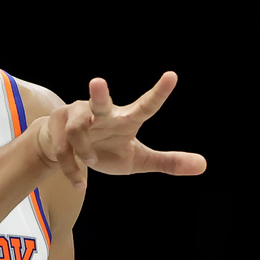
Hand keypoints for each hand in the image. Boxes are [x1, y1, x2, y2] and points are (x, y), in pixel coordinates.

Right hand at [37, 72, 205, 186]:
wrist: (63, 150)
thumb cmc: (105, 150)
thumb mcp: (137, 160)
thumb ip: (167, 162)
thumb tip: (204, 165)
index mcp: (125, 119)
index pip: (146, 106)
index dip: (159, 92)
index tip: (172, 76)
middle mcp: (101, 114)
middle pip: (99, 102)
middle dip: (98, 94)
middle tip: (98, 82)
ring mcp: (75, 117)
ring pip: (77, 131)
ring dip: (85, 151)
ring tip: (92, 162)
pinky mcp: (55, 126)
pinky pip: (63, 150)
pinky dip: (73, 170)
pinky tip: (80, 183)